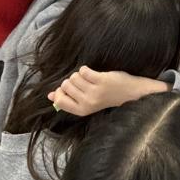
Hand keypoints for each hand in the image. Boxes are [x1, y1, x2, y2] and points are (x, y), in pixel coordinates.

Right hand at [47, 66, 167, 114]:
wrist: (130, 93)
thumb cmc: (106, 97)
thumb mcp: (87, 103)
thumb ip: (68, 100)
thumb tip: (49, 95)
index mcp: (82, 110)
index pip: (59, 101)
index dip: (59, 92)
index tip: (67, 88)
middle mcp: (87, 102)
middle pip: (66, 85)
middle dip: (72, 81)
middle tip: (84, 83)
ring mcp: (94, 91)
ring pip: (74, 77)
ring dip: (80, 74)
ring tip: (90, 79)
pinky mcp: (101, 80)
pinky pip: (83, 70)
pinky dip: (86, 69)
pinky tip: (94, 73)